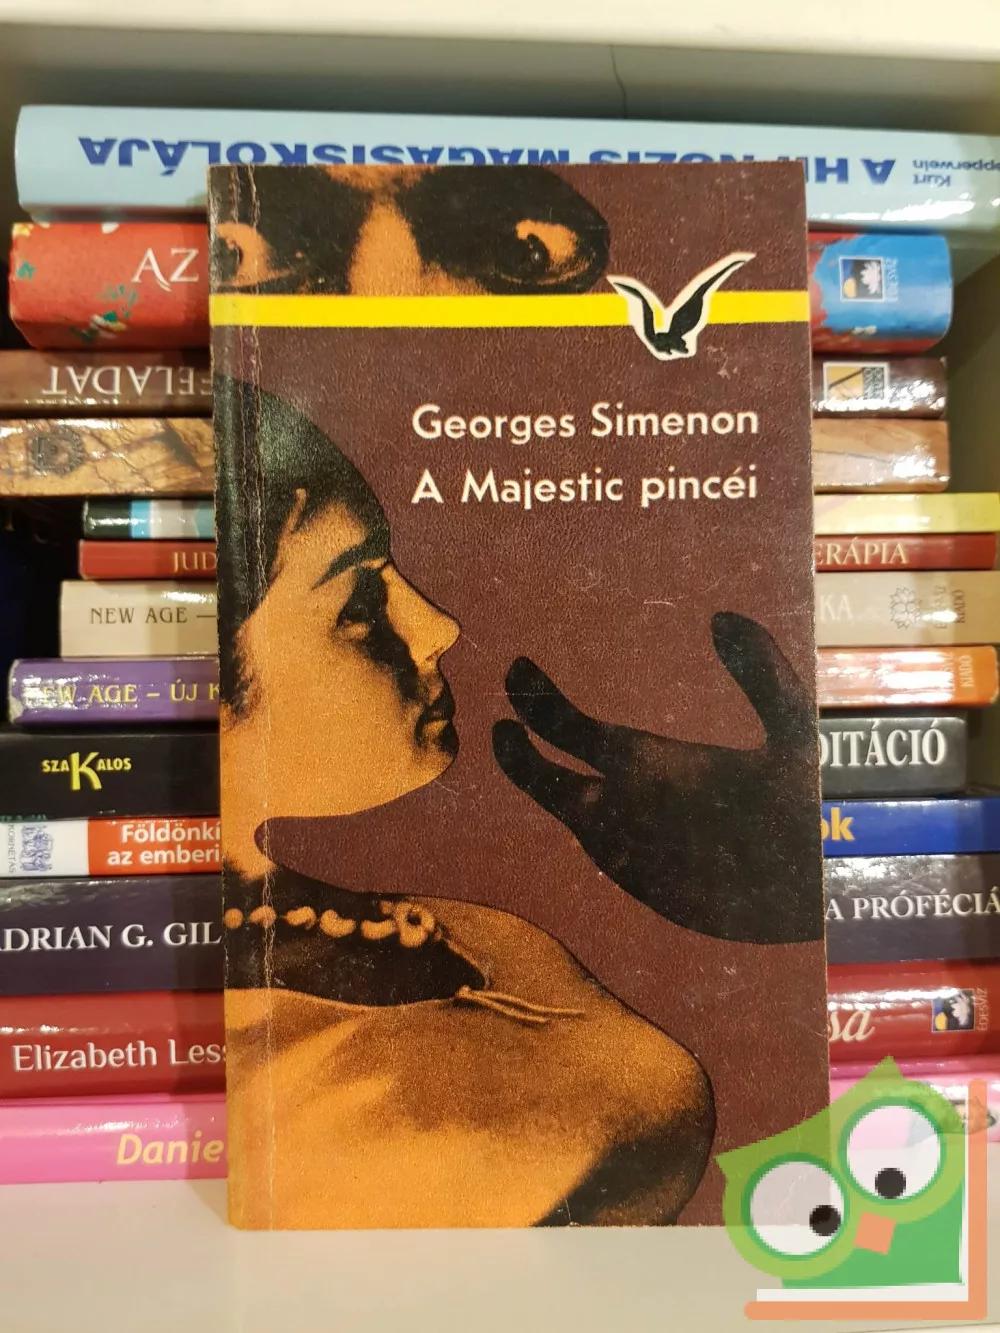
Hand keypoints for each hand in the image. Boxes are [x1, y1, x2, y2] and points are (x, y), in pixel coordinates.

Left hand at [492, 611, 821, 944]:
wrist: (817, 920)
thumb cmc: (810, 820)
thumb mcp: (797, 735)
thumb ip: (763, 674)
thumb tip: (724, 617)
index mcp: (649, 769)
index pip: (566, 729)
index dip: (533, 700)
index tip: (515, 671)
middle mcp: (625, 819)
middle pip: (546, 786)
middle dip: (518, 757)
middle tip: (501, 728)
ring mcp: (631, 864)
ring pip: (577, 820)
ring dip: (564, 790)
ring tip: (562, 763)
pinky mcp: (649, 895)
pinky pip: (609, 852)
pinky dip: (601, 825)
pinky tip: (620, 811)